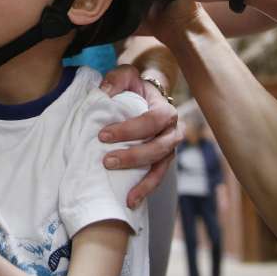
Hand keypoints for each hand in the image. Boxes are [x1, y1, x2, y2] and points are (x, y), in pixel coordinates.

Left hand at [98, 64, 182, 207]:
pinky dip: (146, 189)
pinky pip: (157, 177)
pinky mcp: (162, 161)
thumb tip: (104, 93)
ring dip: (142, 180)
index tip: (103, 135)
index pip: (152, 120)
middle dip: (133, 157)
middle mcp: (172, 131)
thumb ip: (116, 79)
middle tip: (106, 161)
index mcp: (165, 109)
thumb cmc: (135, 86)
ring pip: (160, 167)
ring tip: (126, 194)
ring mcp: (170, 148)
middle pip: (158, 148)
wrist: (148, 95)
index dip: (130, 130)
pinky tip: (132, 201)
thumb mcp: (125, 74)